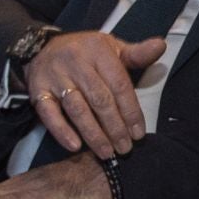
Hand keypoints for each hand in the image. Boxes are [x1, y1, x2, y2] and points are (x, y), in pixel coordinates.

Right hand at [25, 31, 165, 159]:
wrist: (41, 47)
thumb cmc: (85, 52)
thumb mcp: (111, 47)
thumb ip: (136, 54)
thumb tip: (161, 46)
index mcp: (98, 51)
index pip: (119, 85)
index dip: (130, 111)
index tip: (138, 133)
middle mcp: (76, 62)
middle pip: (100, 99)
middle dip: (115, 127)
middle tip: (125, 148)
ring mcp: (55, 76)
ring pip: (77, 109)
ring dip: (93, 134)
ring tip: (106, 153)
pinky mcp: (37, 90)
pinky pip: (49, 114)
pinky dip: (61, 131)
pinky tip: (75, 146)